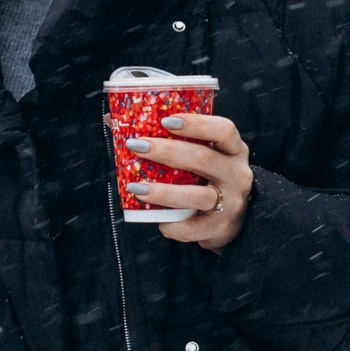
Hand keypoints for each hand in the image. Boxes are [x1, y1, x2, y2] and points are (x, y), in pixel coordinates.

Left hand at [125, 111, 254, 251]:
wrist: (236, 221)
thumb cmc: (209, 178)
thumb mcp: (204, 155)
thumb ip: (172, 139)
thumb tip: (112, 121)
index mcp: (234, 150)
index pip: (223, 130)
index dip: (196, 124)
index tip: (166, 121)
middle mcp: (237, 174)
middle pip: (204, 159)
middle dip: (167, 151)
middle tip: (136, 146)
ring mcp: (232, 203)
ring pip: (197, 196)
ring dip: (163, 192)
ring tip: (135, 188)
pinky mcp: (220, 229)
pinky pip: (191, 228)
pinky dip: (172, 224)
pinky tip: (158, 219)